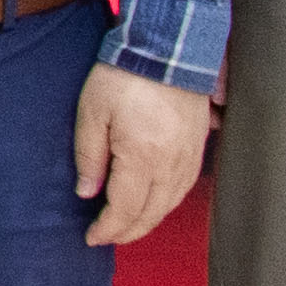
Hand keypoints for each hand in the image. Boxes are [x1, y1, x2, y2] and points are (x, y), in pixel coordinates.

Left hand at [72, 68, 216, 246]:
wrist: (167, 48)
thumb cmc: (124, 76)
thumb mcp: (92, 113)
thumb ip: (89, 157)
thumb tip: (87, 193)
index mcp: (142, 157)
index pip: (125, 209)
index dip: (108, 229)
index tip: (92, 237)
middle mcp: (170, 163)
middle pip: (150, 214)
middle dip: (127, 232)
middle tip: (106, 237)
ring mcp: (189, 156)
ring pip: (170, 204)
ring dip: (148, 220)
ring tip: (126, 225)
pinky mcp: (199, 147)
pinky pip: (184, 187)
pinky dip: (167, 203)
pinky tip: (153, 203)